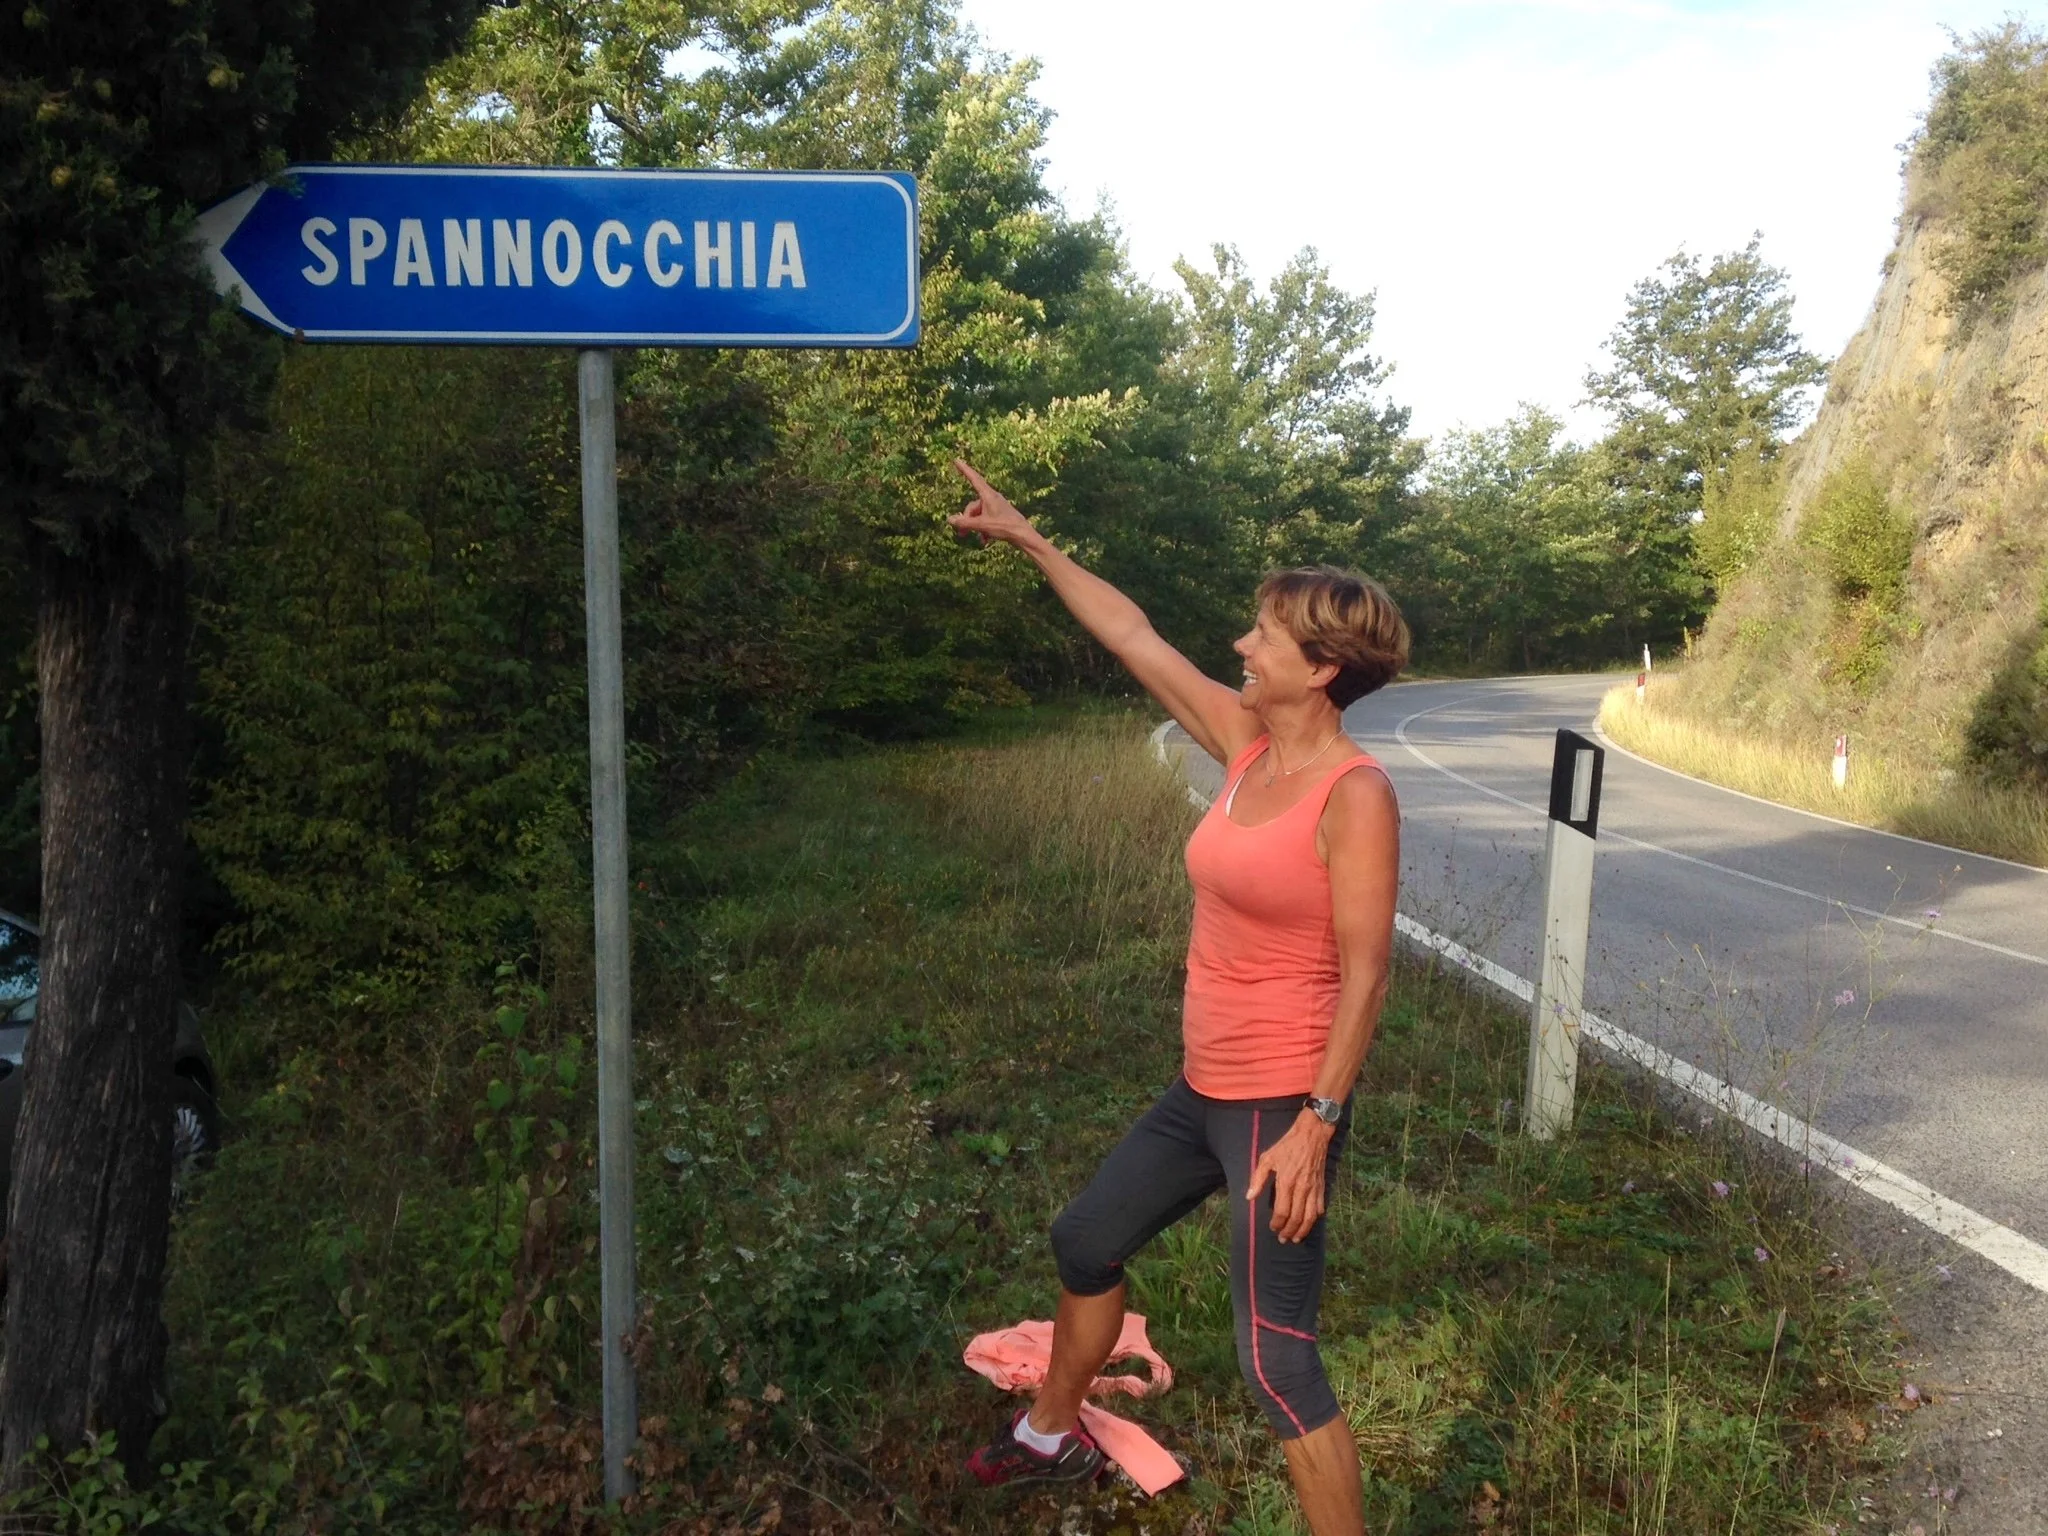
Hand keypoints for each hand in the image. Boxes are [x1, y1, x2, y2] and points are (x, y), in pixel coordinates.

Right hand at [948, 460, 1039, 548]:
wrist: (1023, 535)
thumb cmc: (1005, 527)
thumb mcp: (981, 525)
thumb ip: (965, 522)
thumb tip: (949, 519)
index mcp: (988, 495)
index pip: (974, 479)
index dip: (964, 470)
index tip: (956, 460)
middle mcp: (992, 498)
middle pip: (973, 506)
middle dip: (967, 520)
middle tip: (962, 534)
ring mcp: (996, 506)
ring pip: (979, 514)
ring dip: (976, 527)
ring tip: (978, 539)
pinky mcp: (1000, 514)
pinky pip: (987, 519)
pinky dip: (983, 528)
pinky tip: (985, 540)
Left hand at [1246, 1112, 1333, 1243]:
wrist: (1311, 1135)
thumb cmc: (1287, 1146)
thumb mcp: (1267, 1158)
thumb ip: (1258, 1179)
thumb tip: (1249, 1197)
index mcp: (1286, 1182)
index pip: (1282, 1211)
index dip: (1277, 1223)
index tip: (1273, 1228)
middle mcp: (1301, 1188)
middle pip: (1296, 1218)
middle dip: (1289, 1231)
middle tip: (1283, 1239)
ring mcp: (1313, 1188)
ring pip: (1310, 1217)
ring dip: (1303, 1230)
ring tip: (1296, 1238)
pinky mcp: (1321, 1186)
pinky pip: (1320, 1207)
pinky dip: (1315, 1218)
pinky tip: (1309, 1222)